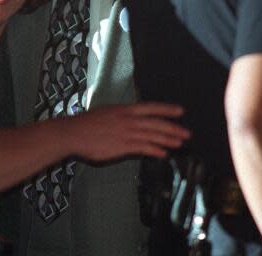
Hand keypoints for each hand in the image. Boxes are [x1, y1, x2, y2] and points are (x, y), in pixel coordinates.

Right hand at [65, 102, 189, 161]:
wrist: (74, 133)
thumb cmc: (87, 124)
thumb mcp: (108, 112)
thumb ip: (122, 117)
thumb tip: (134, 120)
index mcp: (125, 109)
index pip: (151, 107)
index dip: (167, 109)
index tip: (180, 111)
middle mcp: (128, 119)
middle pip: (156, 123)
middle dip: (173, 128)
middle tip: (187, 133)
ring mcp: (126, 132)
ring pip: (153, 135)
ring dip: (168, 140)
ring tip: (180, 143)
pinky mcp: (122, 146)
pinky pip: (143, 148)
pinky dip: (155, 150)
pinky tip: (163, 153)